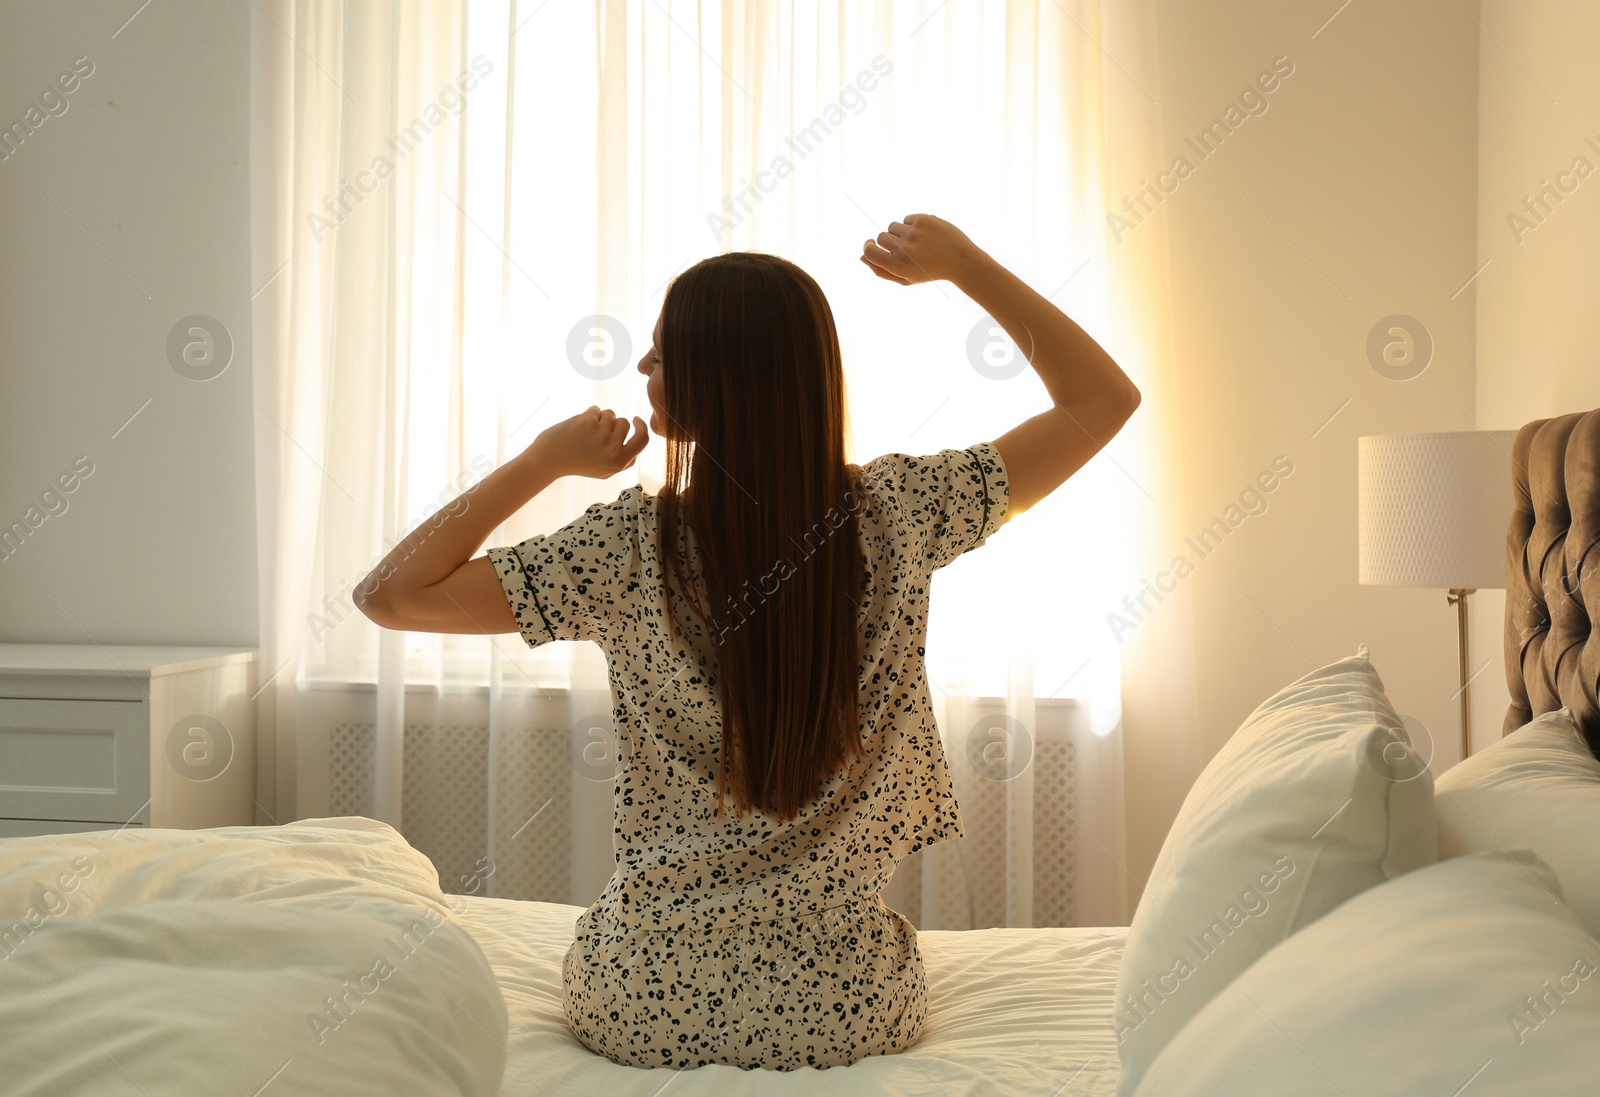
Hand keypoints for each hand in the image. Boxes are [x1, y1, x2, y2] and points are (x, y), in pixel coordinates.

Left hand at [530, 406, 648, 478]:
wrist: (548, 460)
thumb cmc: (577, 464)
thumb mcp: (605, 471)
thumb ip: (623, 459)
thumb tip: (638, 440)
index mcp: (619, 462)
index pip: (643, 440)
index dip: (641, 427)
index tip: (635, 420)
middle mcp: (613, 449)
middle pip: (625, 423)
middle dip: (613, 423)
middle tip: (595, 434)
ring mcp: (601, 435)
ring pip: (610, 414)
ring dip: (599, 419)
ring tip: (584, 432)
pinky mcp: (588, 422)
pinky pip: (596, 409)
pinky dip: (587, 415)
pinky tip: (576, 427)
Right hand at [859, 213, 981, 285]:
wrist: (961, 261)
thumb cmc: (931, 272)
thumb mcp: (906, 278)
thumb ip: (881, 271)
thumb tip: (862, 257)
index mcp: (898, 266)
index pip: (869, 251)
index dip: (867, 247)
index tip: (871, 244)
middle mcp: (904, 249)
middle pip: (881, 237)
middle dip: (889, 241)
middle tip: (905, 249)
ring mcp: (914, 233)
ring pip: (893, 226)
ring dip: (900, 232)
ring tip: (917, 242)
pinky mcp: (923, 220)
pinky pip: (906, 219)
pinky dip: (913, 225)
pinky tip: (926, 235)